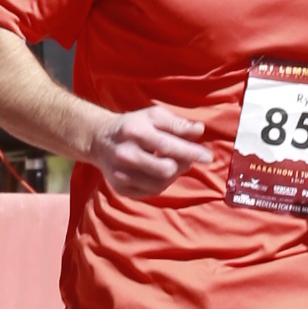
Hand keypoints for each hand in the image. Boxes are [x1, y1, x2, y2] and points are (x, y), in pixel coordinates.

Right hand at [86, 99, 207, 199]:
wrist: (100, 140)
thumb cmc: (134, 125)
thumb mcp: (154, 116)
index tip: (207, 157)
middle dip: (182, 164)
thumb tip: (199, 130)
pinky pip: (151, 192)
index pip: (167, 146)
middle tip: (186, 158)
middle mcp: (125, 155)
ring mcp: (121, 174)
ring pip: (160, 184)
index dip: (191, 152)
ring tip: (171, 163)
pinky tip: (158, 171)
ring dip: (173, 175)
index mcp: (135, 132)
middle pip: (166, 170)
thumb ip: (177, 124)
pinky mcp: (120, 188)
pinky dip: (161, 183)